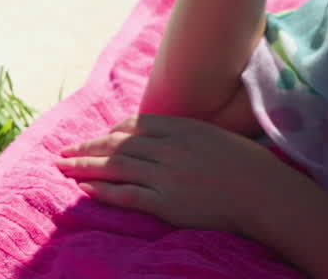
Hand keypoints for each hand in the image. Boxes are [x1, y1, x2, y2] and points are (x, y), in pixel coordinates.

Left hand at [55, 114, 290, 235]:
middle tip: (64, 151)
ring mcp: (166, 174)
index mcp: (181, 128)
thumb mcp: (216, 136)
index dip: (110, 132)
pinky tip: (86, 189)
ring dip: (85, 166)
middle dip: (86, 147)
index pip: (134, 126)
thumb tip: (168, 136)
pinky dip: (103, 191)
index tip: (97, 137)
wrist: (265, 193)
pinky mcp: (167, 202)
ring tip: (63, 168)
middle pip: (117, 145)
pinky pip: (127, 194)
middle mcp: (169, 147)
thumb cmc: (248, 166)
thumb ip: (189, 134)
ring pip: (115, 167)